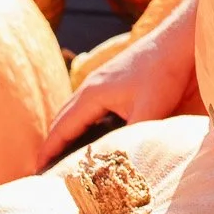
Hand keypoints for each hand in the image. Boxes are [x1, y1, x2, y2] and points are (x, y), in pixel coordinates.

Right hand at [37, 2, 200, 169]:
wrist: (178, 43)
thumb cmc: (163, 74)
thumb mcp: (148, 112)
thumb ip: (131, 139)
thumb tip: (120, 165)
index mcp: (92, 95)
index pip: (62, 128)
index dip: (49, 150)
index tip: (36, 171)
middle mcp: (91, 87)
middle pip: (63, 119)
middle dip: (52, 143)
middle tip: (44, 169)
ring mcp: (102, 81)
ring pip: (76, 111)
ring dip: (66, 132)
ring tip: (62, 156)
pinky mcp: (114, 80)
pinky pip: (89, 105)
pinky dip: (82, 122)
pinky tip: (91, 133)